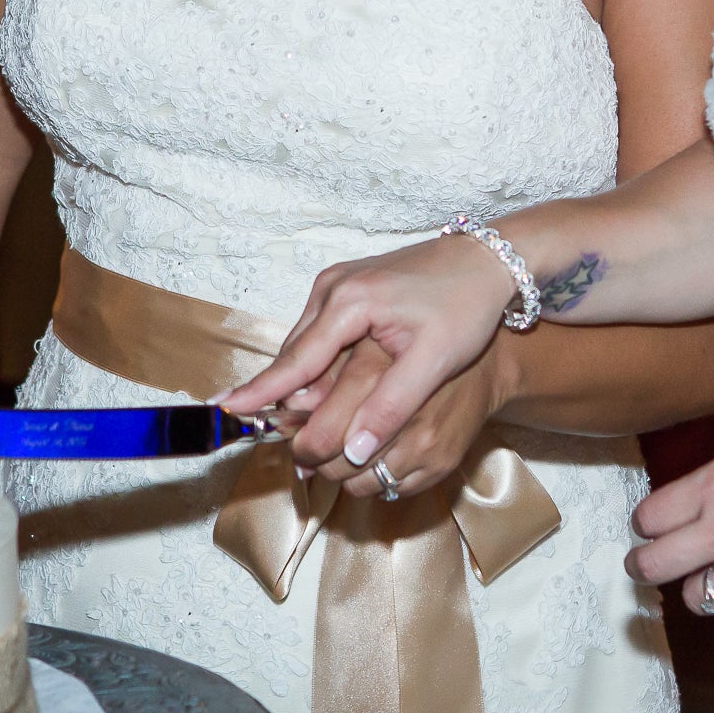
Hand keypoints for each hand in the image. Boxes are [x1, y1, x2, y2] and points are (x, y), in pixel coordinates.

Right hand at [222, 233, 519, 468]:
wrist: (488, 260)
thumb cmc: (466, 306)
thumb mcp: (434, 362)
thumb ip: (391, 406)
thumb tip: (355, 452)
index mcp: (349, 302)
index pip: (296, 360)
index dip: (262, 391)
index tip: (226, 410)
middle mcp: (334, 287)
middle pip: (295, 353)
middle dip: (278, 394)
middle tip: (265, 435)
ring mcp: (339, 282)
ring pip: (306, 343)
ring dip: (297, 380)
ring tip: (284, 420)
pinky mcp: (349, 285)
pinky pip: (320, 332)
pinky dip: (315, 361)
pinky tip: (317, 389)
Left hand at [285, 336, 508, 499]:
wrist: (481, 364)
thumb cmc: (415, 349)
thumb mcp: (366, 347)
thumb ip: (324, 377)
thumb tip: (287, 411)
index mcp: (376, 375)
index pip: (320, 434)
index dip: (300, 444)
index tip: (294, 442)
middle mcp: (403, 414)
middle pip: (335, 465)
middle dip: (317, 462)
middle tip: (312, 452)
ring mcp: (424, 444)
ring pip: (358, 485)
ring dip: (343, 475)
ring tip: (344, 454)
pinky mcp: (439, 465)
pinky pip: (388, 492)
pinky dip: (374, 481)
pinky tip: (376, 457)